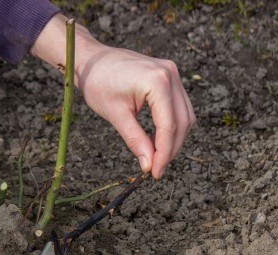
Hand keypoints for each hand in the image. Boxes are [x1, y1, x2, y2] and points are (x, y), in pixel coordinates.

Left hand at [31, 14, 195, 178]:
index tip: (156, 173)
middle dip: (172, 148)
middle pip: (182, 122)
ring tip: (157, 156)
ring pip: (185, 115)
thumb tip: (149, 166)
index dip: (164, 153)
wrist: (91, 58)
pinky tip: (158, 140)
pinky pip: (179, 106)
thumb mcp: (116, 115)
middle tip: (157, 169)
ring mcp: (172, 73)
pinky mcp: (169, 76)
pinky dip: (172, 125)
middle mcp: (170, 74)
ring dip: (175, 138)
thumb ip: (136, 141)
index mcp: (157, 82)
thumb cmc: (98, 82)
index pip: (169, 126)